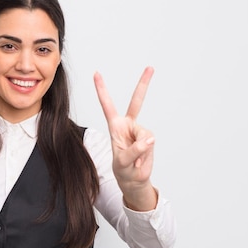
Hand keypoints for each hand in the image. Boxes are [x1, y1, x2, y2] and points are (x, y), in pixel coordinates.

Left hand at [94, 66, 156, 209]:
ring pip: (144, 134)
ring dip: (140, 150)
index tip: (96, 73)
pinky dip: (146, 153)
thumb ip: (134, 151)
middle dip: (144, 84)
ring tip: (134, 160)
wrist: (133, 180)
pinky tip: (141, 159)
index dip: (102, 90)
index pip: (108, 105)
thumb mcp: (123, 162)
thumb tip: (149, 139)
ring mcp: (140, 131)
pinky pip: (150, 142)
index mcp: (115, 126)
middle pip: (137, 102)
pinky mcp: (149, 138)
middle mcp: (128, 125)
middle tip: (150, 67)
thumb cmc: (123, 170)